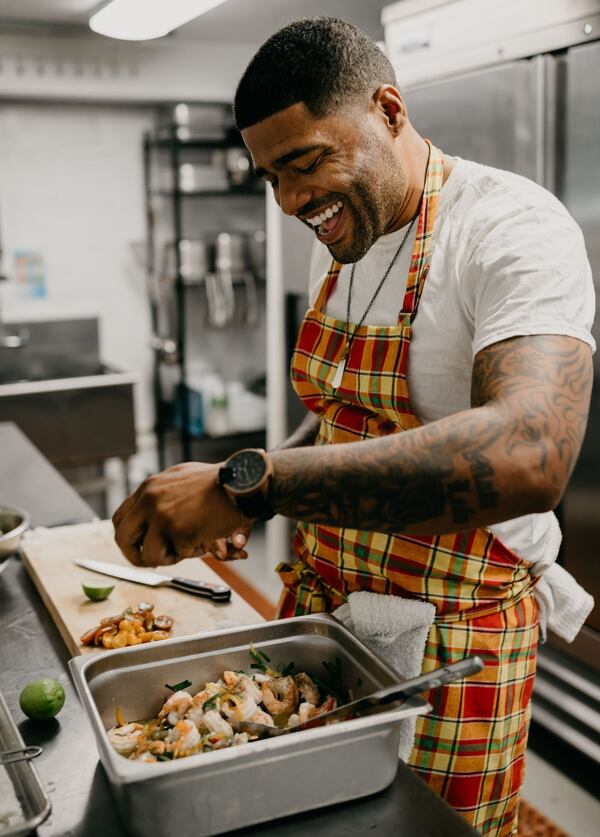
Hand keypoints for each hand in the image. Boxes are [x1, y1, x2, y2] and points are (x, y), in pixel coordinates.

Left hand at [112, 462, 250, 566]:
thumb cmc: (217, 482)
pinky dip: (193, 551)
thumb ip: (161, 497)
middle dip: (135, 556)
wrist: (240, 482)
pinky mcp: (177, 530)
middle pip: (122, 539)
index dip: (128, 537)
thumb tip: (150, 521)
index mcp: (148, 488)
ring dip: (169, 557)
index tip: (139, 546)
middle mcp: (149, 501)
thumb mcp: (180, 479)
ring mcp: (161, 516)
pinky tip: (206, 535)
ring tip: (189, 544)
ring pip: (148, 556)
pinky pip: (178, 555)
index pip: (120, 518)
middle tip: (151, 561)